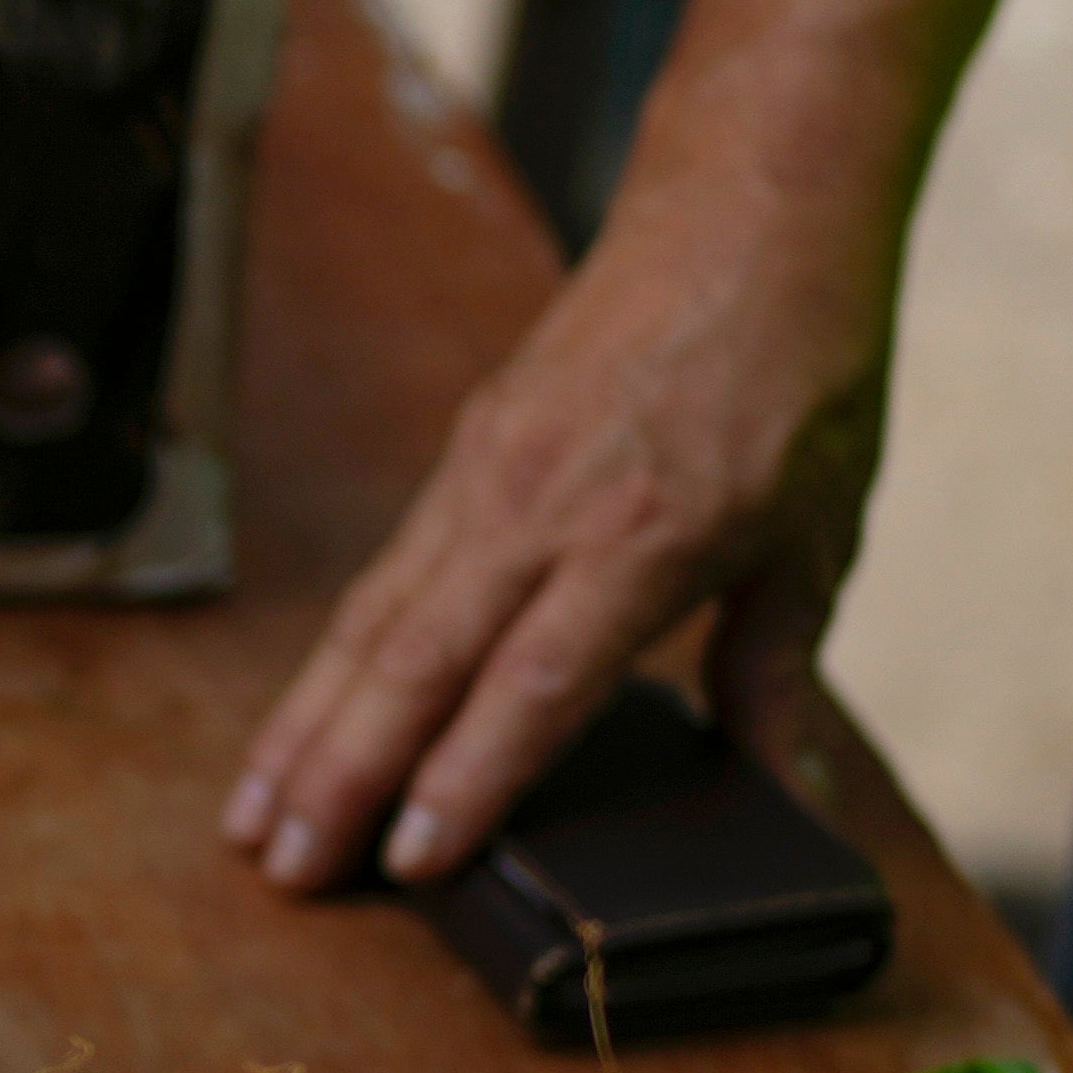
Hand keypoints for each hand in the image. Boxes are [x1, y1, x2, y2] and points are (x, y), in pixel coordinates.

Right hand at [222, 183, 897, 894]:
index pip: (535, 680)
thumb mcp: (819, 532)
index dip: (468, 774)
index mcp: (648, 534)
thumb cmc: (802, 367)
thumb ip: (777, 666)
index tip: (410, 857)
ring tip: (253, 817)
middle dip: (340, 772)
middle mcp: (547, 504)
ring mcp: (493, 471)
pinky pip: (388, 574)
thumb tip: (787, 789)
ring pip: (376, 619)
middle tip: (284, 868)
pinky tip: (304, 719)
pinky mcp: (469, 448)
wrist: (753, 204)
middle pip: (419, 659)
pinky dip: (336, 659)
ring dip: (307, 725)